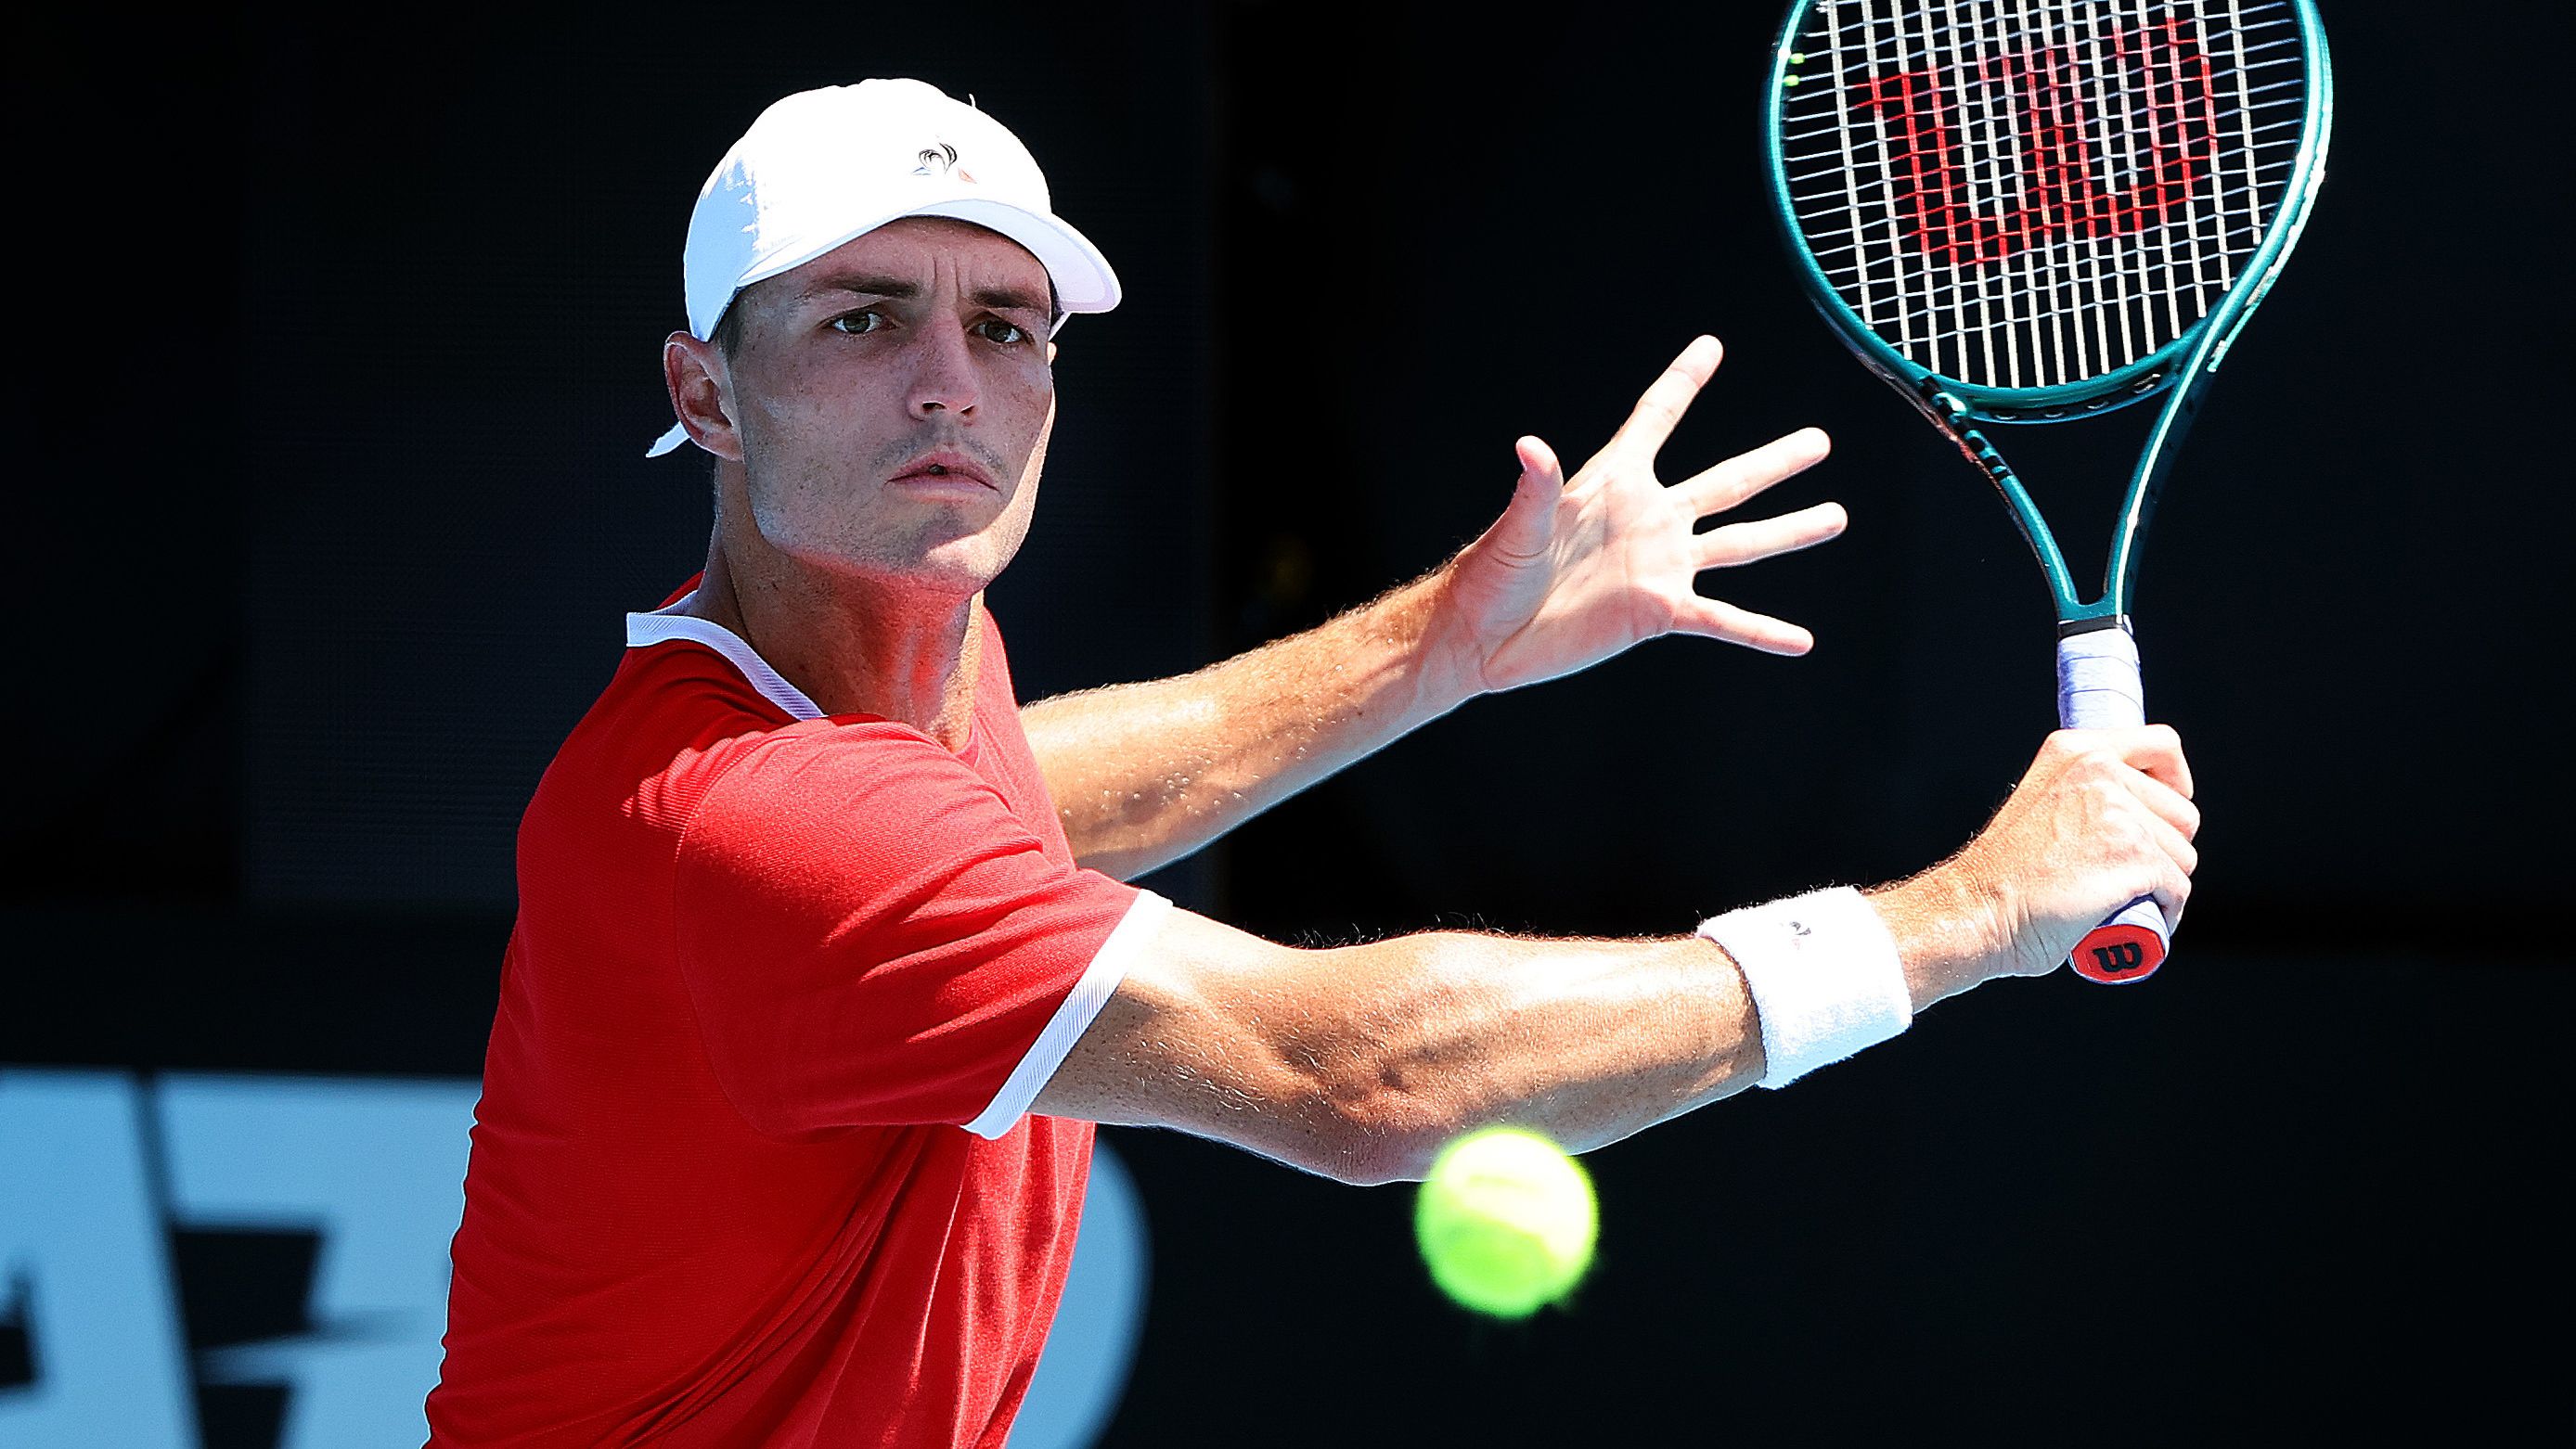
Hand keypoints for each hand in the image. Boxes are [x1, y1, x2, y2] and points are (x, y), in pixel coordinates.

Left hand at [1431, 335, 1847, 696]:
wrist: (1483, 638)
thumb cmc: (1491, 574)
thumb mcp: (1516, 528)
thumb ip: (1535, 489)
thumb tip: (1531, 446)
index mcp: (1612, 483)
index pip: (1656, 420)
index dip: (1682, 383)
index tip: (1711, 346)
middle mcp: (1648, 518)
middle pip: (1726, 482)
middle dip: (1775, 461)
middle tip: (1820, 440)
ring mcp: (1659, 566)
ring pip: (1740, 543)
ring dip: (1790, 531)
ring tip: (1836, 516)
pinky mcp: (1659, 613)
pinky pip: (1723, 619)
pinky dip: (1761, 630)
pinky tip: (1800, 640)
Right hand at [1877, 726, 2200, 1007]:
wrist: (1976, 910)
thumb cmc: (2002, 872)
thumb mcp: (2041, 799)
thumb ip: (2083, 791)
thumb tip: (2135, 809)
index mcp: (2077, 751)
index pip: (2162, 744)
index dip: (2175, 783)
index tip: (2163, 812)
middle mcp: (2101, 772)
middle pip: (2182, 813)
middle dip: (2165, 850)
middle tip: (2124, 873)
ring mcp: (2120, 814)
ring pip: (2183, 857)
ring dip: (2161, 885)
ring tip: (2120, 899)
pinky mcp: (2135, 858)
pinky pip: (2177, 890)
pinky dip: (2164, 912)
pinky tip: (2133, 917)